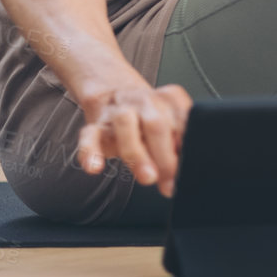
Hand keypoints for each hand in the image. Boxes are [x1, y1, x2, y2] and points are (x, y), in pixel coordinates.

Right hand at [76, 80, 193, 195]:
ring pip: (125, 123)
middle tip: (170, 182)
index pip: (184, 122)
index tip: (187, 171)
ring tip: (147, 177)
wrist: (114, 93)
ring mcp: (119, 112)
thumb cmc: (149, 117)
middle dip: (165, 157)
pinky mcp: (96, 126)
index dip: (187, 148)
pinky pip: (89, 136)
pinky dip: (90, 152)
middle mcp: (145, 103)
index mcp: (170, 100)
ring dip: (137, 153)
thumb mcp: (171, 124)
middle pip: (156, 124)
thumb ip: (180, 146)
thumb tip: (181, 177)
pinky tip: (95, 168)